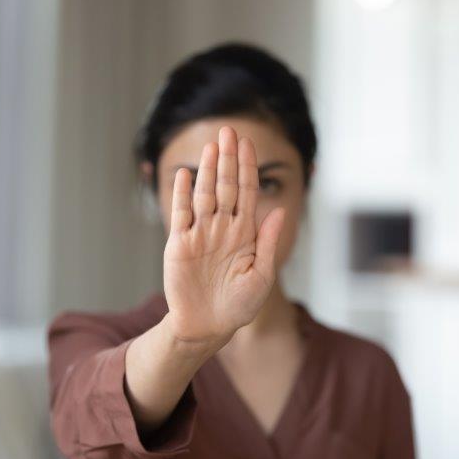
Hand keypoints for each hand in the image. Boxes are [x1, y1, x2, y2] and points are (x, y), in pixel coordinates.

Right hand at [162, 126, 285, 345]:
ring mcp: (200, 233)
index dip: (247, 168)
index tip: (248, 143)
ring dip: (207, 170)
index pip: (246, 192)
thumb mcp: (261, 276)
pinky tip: (186, 174)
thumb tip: (279, 211)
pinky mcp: (179, 244)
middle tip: (229, 131)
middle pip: (225, 185)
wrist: (208, 327)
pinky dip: (182, 194)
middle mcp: (223, 227)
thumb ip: (269, 242)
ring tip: (211, 145)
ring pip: (204, 194)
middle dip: (228, 159)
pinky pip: (181, 214)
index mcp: (245, 233)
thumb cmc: (239, 306)